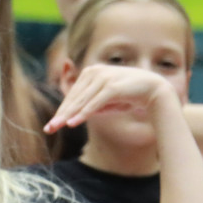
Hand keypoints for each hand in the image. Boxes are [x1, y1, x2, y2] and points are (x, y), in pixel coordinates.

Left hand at [44, 65, 176, 132]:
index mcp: (90, 73)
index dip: (62, 111)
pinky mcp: (111, 87)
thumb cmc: (129, 95)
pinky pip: (93, 104)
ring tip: (57, 127)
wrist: (153, 89)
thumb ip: (91, 105)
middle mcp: (94, 72)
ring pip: (81, 101)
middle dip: (61, 115)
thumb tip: (74, 117)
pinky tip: (73, 123)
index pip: (73, 95)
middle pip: (74, 98)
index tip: (52, 125)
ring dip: (68, 116)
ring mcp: (102, 79)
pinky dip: (83, 114)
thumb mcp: (106, 101)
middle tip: (49, 129)